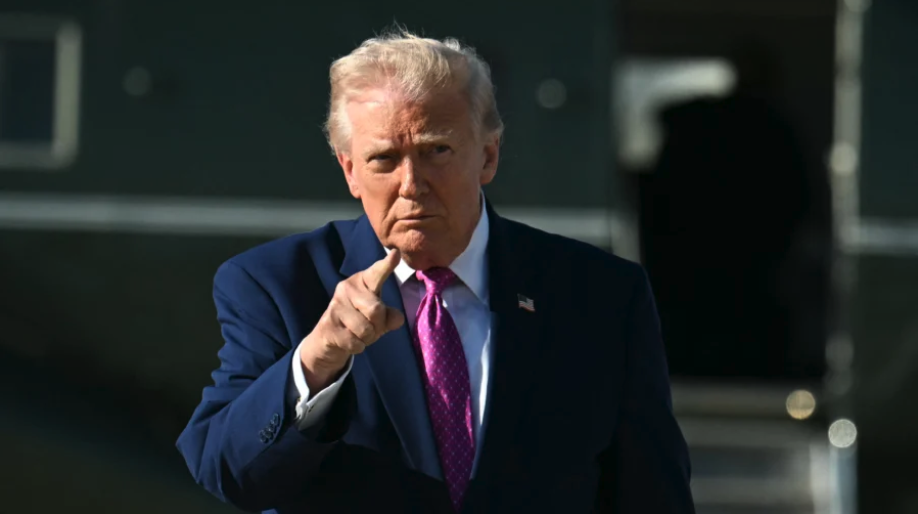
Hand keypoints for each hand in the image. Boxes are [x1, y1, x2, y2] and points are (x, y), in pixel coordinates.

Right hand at [300, 250, 404, 392]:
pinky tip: (349, 340)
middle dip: (379, 326)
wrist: (329, 338)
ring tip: (358, 333)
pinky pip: (355, 342)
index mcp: (362, 281)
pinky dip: (357, 347)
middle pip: (376, 310)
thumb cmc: (359, 321)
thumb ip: (391, 317)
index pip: (377, 273)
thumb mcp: (379, 318)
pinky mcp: (328, 324)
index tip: (395, 254)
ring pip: (366, 330)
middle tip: (371, 327)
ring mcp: (335, 305)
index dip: (387, 265)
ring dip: (367, 339)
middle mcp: (346, 288)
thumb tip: (396, 318)